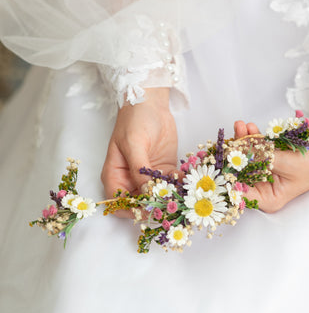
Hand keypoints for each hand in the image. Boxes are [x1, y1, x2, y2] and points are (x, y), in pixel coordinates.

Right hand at [101, 88, 177, 216]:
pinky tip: (188, 181)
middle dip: (155, 206)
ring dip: (171, 197)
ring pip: (158, 196)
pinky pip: (172, 184)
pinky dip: (180, 186)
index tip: (150, 210)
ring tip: (183, 194)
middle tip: (172, 205)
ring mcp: (148, 176)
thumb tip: (147, 193)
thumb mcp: (134, 144)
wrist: (151, 102)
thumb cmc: (134, 120)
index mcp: (115, 176)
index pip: (119, 203)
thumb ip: (139, 170)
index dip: (132, 210)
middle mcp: (130, 180)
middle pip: (140, 203)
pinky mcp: (164, 170)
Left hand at [234, 114, 308, 212]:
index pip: (239, 192)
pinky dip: (251, 137)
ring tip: (241, 126)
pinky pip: (255, 147)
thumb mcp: (285, 163)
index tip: (218, 162)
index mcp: (269, 199)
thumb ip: (258, 157)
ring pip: (246, 156)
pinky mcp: (271, 154)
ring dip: (242, 141)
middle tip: (227, 139)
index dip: (227, 178)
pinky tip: (249, 127)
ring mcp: (267, 170)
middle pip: (240, 172)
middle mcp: (266, 187)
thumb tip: (234, 150)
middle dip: (234, 154)